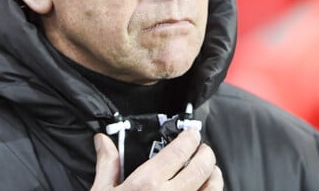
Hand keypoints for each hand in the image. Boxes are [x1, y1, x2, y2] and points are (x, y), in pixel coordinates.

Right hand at [91, 129, 222, 189]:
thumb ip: (107, 164)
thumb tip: (103, 141)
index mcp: (147, 184)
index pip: (178, 151)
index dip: (190, 138)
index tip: (192, 134)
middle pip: (202, 167)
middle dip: (206, 153)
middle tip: (204, 149)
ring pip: (213, 189)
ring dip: (215, 176)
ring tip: (211, 171)